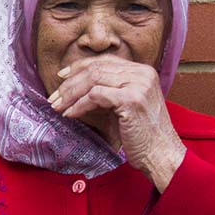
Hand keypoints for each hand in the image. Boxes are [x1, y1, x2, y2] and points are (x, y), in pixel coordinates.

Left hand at [48, 55, 185, 191]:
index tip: (60, 77)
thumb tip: (74, 86)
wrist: (160, 154)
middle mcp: (142, 73)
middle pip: (95, 68)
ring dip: (70, 94)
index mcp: (142, 71)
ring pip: (92, 79)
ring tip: (57, 106)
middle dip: (69, 83)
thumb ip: (107, 91)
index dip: (79, 67)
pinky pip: (95, 95)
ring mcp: (138, 84)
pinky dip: (79, 105)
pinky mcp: (131, 99)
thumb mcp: (123, 106)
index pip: (104, 61)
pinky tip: (70, 114)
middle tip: (53, 97)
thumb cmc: (141, 134)